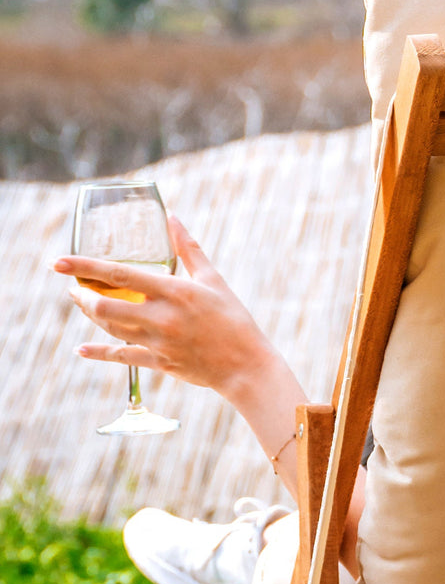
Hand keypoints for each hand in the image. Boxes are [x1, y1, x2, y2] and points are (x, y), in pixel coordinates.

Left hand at [55, 216, 277, 405]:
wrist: (247, 365)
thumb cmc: (234, 319)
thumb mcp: (213, 280)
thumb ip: (188, 249)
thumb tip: (172, 218)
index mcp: (174, 292)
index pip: (119, 276)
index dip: (84, 267)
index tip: (58, 262)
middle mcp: (162, 317)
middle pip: (106, 306)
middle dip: (83, 296)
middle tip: (74, 287)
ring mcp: (159, 342)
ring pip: (110, 329)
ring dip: (91, 315)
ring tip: (83, 303)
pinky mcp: (160, 362)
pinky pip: (122, 356)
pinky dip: (99, 353)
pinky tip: (81, 349)